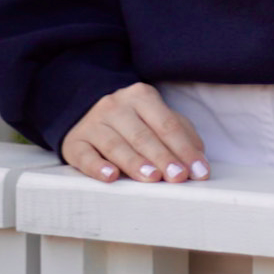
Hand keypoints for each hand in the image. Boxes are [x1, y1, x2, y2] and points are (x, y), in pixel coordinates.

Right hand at [61, 82, 208, 184]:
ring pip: (115, 145)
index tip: (199, 171)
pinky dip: (97, 167)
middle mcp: (115, 106)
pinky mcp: (75, 142)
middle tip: (178, 176)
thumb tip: (198, 160)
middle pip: (142, 135)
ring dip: (135, 163)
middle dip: (163, 157)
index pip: (167, 124)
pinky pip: (85, 156)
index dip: (184, 148)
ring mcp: (93, 123)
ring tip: (152, 178)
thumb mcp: (158, 120)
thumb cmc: (133, 123)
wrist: (87, 114)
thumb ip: (181, 135)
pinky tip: (111, 177)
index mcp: (141, 96)